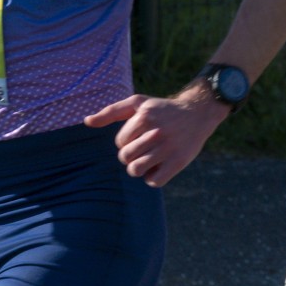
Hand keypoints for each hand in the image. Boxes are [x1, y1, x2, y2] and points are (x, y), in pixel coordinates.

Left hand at [83, 90, 227, 187]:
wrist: (199, 112)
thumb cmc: (162, 110)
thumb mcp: (138, 104)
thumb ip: (111, 112)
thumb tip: (86, 121)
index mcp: (145, 117)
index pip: (120, 143)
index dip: (128, 141)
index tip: (141, 135)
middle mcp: (157, 132)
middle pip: (125, 158)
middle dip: (132, 155)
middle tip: (145, 148)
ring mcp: (169, 148)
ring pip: (136, 170)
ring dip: (140, 167)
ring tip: (150, 158)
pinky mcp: (179, 162)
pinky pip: (153, 181)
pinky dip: (153, 177)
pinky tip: (161, 165)